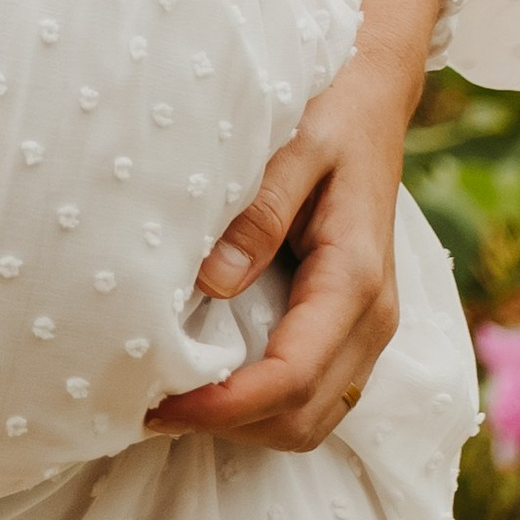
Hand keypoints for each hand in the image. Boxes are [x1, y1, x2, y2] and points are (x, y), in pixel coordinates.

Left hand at [151, 0, 444, 451]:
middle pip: (303, 417)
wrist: (372, 93)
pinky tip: (208, 376)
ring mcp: (366, 328)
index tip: (158, 403)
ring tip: (168, 396)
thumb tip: (211, 282)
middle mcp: (372, 317)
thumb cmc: (329, 110)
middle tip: (147, 404)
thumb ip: (259, 210)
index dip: (225, 405)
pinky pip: (313, 393)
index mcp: (356, 277)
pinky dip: (262, 405)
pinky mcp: (349, 326)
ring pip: (311, 418)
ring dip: (244, 423)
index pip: (292, 376)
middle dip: (229, 426)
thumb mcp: (295, 143)